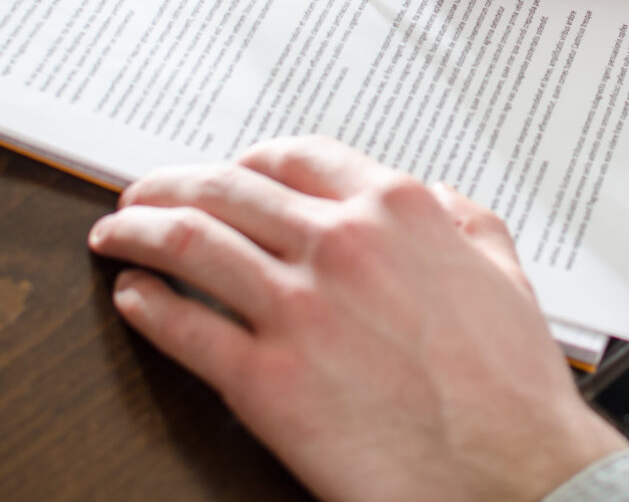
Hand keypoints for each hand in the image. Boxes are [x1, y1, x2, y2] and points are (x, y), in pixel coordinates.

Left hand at [89, 137, 628, 501]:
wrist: (513, 471)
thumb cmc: (513, 386)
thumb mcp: (504, 273)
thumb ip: (465, 221)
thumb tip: (439, 198)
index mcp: (395, 209)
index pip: (293, 157)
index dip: (246, 160)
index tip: (228, 172)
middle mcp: (340, 244)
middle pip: (226, 189)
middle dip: (171, 185)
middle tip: (143, 193)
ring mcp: (298, 309)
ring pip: (190, 243)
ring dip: (138, 230)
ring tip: (115, 233)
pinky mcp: (267, 380)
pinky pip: (185, 329)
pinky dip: (147, 304)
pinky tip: (132, 297)